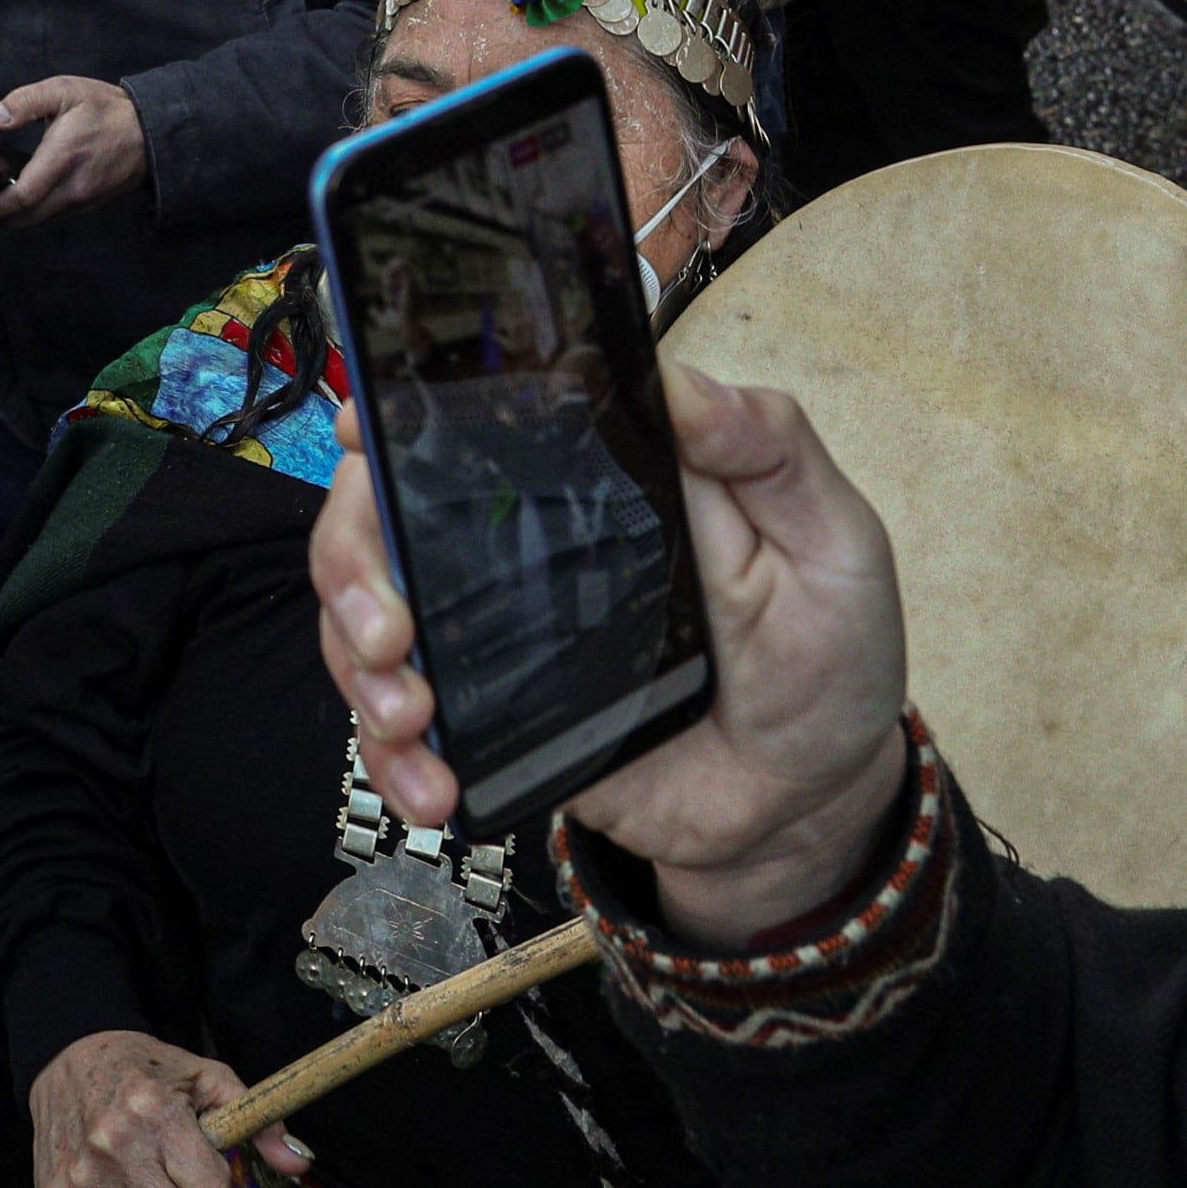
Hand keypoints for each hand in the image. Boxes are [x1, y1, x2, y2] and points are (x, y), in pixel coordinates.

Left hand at [0, 76, 145, 222]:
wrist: (150, 132)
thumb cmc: (108, 110)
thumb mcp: (64, 91)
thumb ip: (25, 101)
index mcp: (62, 158)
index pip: (21, 197)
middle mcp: (72, 187)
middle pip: (25, 219)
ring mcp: (82, 199)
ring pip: (39, 220)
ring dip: (14, 216)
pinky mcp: (88, 204)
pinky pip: (54, 214)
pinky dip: (34, 211)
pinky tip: (25, 194)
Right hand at [27, 1031, 301, 1187]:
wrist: (66, 1058)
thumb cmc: (145, 1069)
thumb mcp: (207, 1078)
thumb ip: (258, 1121)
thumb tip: (301, 1163)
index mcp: (153, 1114)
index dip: (213, 1179)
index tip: (200, 1160)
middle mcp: (111, 1151)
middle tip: (175, 1179)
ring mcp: (80, 1183)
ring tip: (140, 1175)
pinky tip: (112, 1183)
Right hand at [314, 366, 910, 946]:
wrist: (809, 805)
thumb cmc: (825, 657)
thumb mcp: (833, 542)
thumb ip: (773, 450)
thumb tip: (681, 382)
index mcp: (599, 474)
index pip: (476, 414)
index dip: (396, 414)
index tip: (362, 432)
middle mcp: (528, 538)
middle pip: (388, 512)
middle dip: (354, 558)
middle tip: (387, 628)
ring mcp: (498, 628)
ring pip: (368, 612)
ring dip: (357, 659)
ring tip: (410, 714)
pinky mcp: (491, 716)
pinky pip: (403, 724)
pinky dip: (392, 755)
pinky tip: (428, 785)